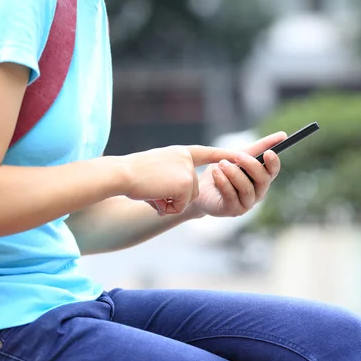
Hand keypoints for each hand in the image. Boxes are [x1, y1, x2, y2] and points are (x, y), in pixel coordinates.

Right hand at [120, 145, 235, 214]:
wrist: (121, 174)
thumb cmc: (131, 175)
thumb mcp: (155, 171)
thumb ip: (173, 179)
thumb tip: (179, 203)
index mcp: (181, 153)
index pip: (207, 153)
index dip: (223, 155)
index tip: (239, 154)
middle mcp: (187, 159)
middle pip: (192, 189)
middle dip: (174, 198)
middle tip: (153, 192)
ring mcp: (188, 170)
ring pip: (187, 199)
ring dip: (169, 203)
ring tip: (152, 192)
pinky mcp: (186, 183)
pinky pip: (182, 206)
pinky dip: (167, 207)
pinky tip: (155, 197)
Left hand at [190, 132, 286, 217]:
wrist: (199, 188)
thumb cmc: (222, 171)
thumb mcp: (238, 155)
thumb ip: (258, 147)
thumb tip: (282, 135)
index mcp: (261, 179)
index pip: (273, 171)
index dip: (273, 162)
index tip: (268, 152)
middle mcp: (258, 192)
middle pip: (263, 180)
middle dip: (250, 165)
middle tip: (237, 154)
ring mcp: (246, 203)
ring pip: (247, 188)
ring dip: (234, 173)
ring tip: (221, 164)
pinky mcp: (233, 210)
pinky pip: (231, 196)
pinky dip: (223, 182)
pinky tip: (215, 173)